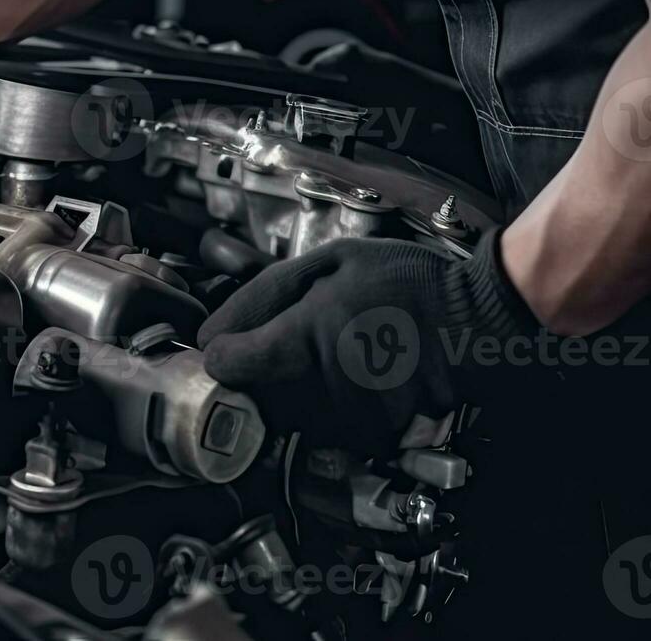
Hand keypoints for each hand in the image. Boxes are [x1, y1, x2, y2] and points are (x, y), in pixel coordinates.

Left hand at [197, 232, 533, 453]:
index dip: (225, 358)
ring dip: (301, 394)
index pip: (235, 364)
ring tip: (340, 356)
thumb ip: (266, 293)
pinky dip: (335, 411)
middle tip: (299, 345)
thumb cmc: (409, 281)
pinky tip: (361, 379)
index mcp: (316, 325)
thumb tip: (211, 333)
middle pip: (260, 395)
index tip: (230, 350)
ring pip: (294, 416)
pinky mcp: (382, 434)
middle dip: (266, 375)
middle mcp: (336, 374)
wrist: (484, 316)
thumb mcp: (333, 260)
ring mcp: (362, 411)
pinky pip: (332, 431)